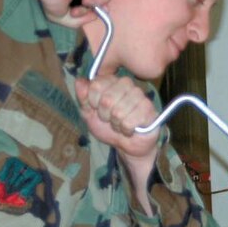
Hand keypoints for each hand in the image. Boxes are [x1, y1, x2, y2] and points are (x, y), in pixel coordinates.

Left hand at [75, 75, 159, 213]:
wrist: (127, 145)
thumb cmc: (109, 127)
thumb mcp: (89, 114)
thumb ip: (83, 98)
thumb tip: (79, 82)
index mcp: (111, 81)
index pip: (96, 85)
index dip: (93, 102)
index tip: (98, 108)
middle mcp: (127, 84)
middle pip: (107, 99)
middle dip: (105, 116)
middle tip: (111, 119)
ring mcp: (139, 95)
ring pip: (118, 112)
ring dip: (116, 124)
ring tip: (121, 123)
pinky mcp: (148, 109)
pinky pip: (129, 122)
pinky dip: (126, 130)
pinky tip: (130, 129)